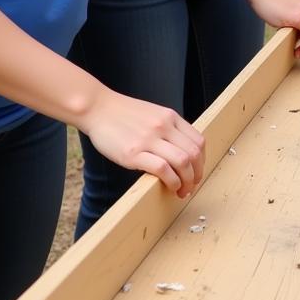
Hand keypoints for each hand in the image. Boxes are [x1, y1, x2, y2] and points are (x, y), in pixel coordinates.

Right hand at [80, 89, 205, 197]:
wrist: (98, 108)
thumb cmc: (123, 114)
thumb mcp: (152, 114)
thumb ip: (167, 128)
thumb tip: (180, 151)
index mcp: (170, 117)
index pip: (198, 141)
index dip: (202, 161)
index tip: (197, 172)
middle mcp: (163, 126)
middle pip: (193, 153)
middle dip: (197, 174)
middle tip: (191, 186)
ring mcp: (149, 139)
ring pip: (182, 162)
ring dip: (186, 181)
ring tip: (182, 191)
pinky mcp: (133, 153)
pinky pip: (162, 169)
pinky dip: (172, 181)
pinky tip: (169, 186)